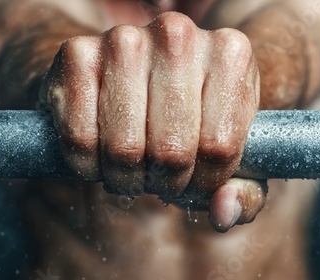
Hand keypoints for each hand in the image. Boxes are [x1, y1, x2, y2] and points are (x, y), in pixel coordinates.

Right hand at [41, 12, 265, 231]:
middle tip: (158, 176)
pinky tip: (101, 155)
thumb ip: (242, 191)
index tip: (192, 181)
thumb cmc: (187, 119)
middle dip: (163, 182)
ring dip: (126, 177)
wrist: (131, 74)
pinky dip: (87, 165)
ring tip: (132, 167)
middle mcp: (179, 35)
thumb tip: (224, 212)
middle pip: (172, 150)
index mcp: (230, 53)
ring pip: (125, 148)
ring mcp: (124, 40)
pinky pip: (80, 139)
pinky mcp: (77, 54)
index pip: (220, 147)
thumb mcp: (228, 151)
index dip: (203, 183)